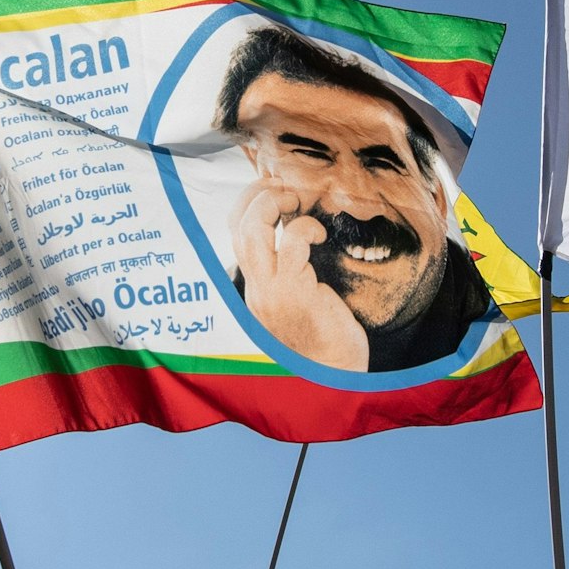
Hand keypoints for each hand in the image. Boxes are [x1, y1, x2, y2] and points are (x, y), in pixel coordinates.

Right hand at [230, 176, 367, 369]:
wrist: (334, 381)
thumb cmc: (326, 342)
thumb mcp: (302, 302)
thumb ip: (294, 273)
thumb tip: (303, 233)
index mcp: (254, 288)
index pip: (234, 234)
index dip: (249, 203)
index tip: (274, 189)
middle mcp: (255, 289)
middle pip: (236, 226)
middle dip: (257, 194)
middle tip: (286, 187)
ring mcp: (270, 292)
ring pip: (251, 231)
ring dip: (272, 202)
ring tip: (297, 199)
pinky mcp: (293, 294)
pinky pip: (292, 243)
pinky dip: (305, 227)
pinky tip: (321, 234)